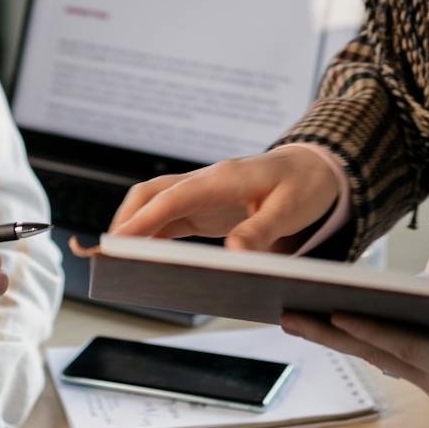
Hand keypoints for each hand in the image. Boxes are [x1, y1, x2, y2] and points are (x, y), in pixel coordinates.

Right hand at [109, 147, 339, 251]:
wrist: (318, 167)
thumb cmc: (305, 184)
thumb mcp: (291, 209)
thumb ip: (261, 231)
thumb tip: (233, 254)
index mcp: (223, 179)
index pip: (173, 197)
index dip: (144, 220)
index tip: (119, 241)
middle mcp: (206, 183)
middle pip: (151, 194)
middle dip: (126, 221)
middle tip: (109, 255)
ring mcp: (204, 194)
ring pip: (155, 204)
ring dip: (135, 228)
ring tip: (117, 260)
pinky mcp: (207, 208)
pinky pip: (170, 217)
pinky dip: (151, 234)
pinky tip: (144, 256)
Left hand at [280, 310, 428, 407]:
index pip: (409, 347)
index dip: (371, 330)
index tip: (336, 314)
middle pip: (378, 353)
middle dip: (331, 333)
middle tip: (290, 315)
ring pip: (374, 355)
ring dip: (332, 336)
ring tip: (294, 316)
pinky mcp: (425, 377)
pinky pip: (385, 355)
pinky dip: (354, 337)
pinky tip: (325, 322)